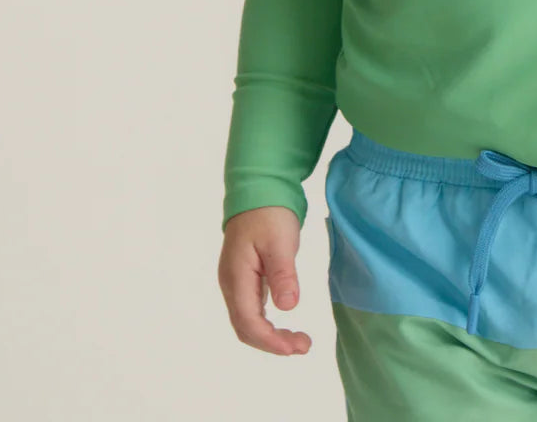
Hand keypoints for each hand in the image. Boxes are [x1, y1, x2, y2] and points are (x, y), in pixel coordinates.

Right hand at [218, 204, 313, 355]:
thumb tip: (288, 307)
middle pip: (245, 327)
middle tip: (303, 346)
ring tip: (299, 340)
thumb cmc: (269, 212)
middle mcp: (232, 284)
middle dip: (272, 343)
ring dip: (270, 335)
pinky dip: (267, 322)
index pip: (248, 323)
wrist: (258, 188)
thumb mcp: (280, 241)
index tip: (296, 348)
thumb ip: (283, 274)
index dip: (271, 341)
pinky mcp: (245, 277)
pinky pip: (251, 309)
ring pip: (247, 320)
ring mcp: (236, 281)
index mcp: (236, 277)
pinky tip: (284, 322)